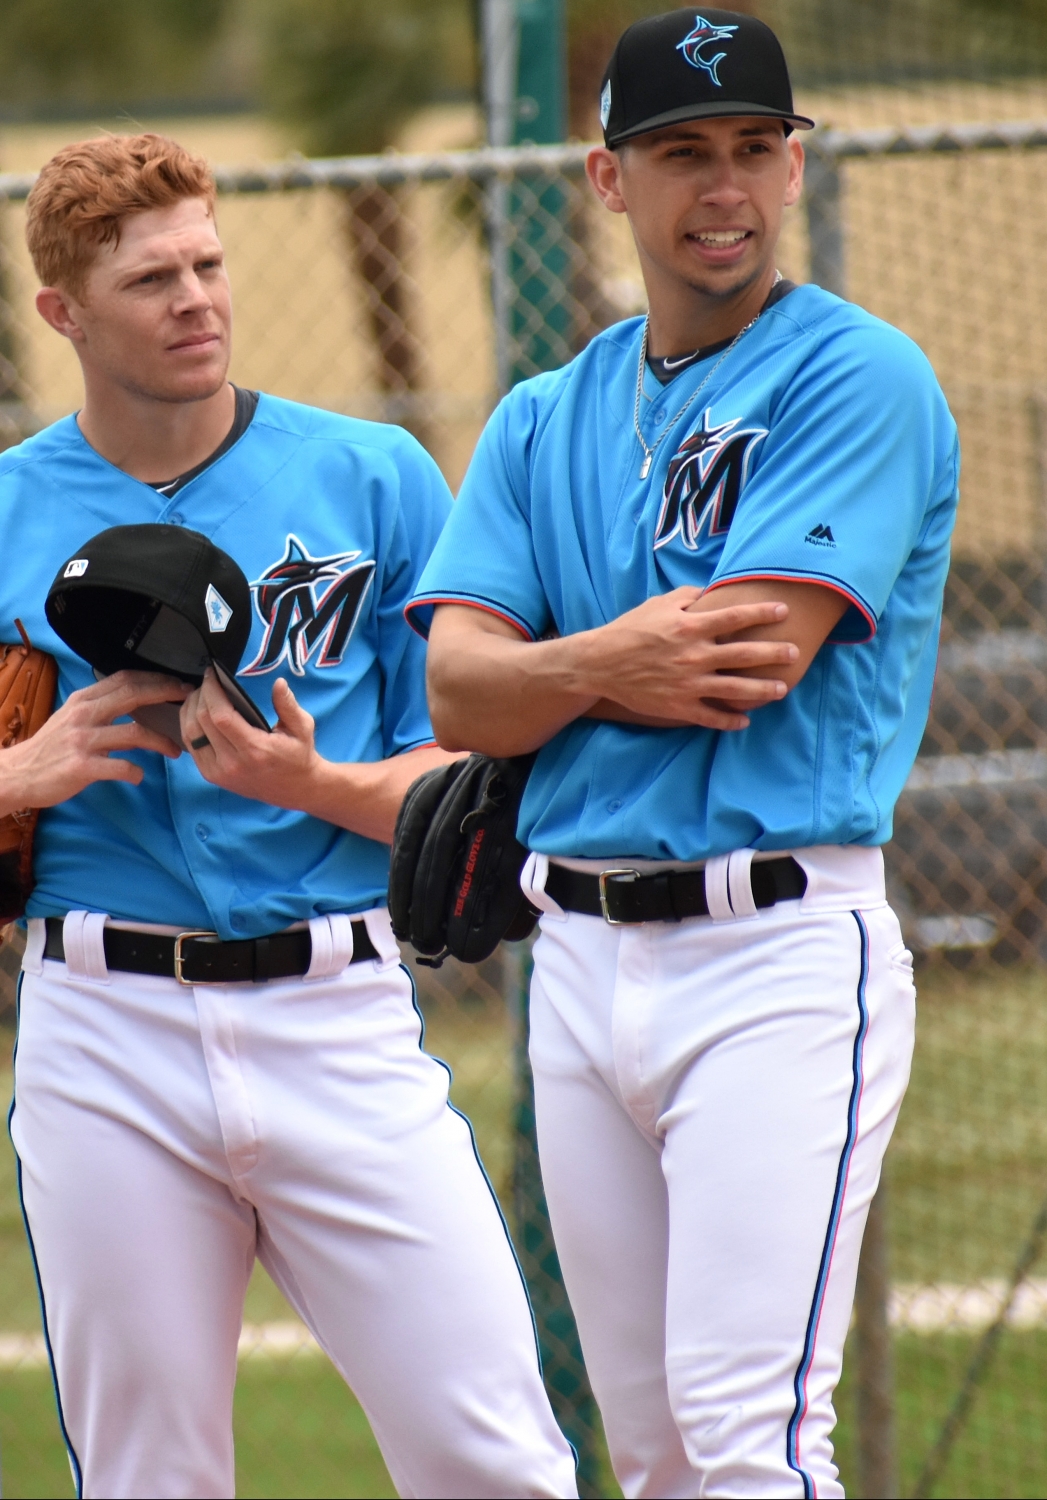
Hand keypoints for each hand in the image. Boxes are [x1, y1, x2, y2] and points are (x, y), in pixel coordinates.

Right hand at [0, 670, 188, 816]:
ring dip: (161, 741)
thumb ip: (99, 706)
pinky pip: (121, 767)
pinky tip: (139, 776)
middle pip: (133, 695)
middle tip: (188, 701)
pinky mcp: (82, 766)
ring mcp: (83, 740)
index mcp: (83, 700)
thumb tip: (135, 699)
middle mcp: (84, 715)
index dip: (154, 678)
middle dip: (165, 694)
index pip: (124, 679)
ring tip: (176, 750)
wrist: (18, 774)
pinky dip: (136, 772)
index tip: (177, 683)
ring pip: (134, 733)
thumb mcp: (72, 717)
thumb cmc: (51, 748)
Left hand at [181, 671, 321, 807]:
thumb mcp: (303, 728)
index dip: (211, 692)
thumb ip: (288, 705)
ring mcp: (219, 772)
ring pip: (190, 734)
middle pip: (201, 722)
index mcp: (255, 749)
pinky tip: (197, 713)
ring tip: (199, 694)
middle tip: (206, 681)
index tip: (212, 675)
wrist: (294, 789)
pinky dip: (189, 726)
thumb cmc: (298, 755)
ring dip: (190, 709)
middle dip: (199, 696)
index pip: (221, 716)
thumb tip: (279, 683)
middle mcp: (232, 763)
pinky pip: (191, 746)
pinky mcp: (211, 776)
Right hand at [578, 587, 797, 729]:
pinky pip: (712, 717)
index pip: (737, 617)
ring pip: (736, 689)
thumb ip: (688, 598)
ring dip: (763, 690)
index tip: (784, 611)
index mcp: (691, 627)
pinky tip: (745, 720)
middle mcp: (695, 655)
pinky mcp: (678, 706)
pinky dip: (731, 721)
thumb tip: (711, 592)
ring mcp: (688, 683)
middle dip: (774, 653)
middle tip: (795, 653)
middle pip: (746, 654)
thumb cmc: (629, 630)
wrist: (600, 664)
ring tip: (781, 689)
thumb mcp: (657, 604)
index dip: (763, 613)